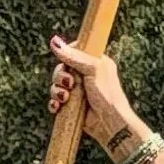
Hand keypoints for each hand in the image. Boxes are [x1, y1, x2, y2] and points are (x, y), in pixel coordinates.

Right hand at [49, 33, 131, 148]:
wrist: (109, 122)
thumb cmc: (107, 93)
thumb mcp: (93, 69)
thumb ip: (74, 56)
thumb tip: (54, 41)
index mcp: (93, 63)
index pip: (73, 52)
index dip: (66, 55)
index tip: (65, 61)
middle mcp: (85, 75)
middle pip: (61, 69)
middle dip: (60, 76)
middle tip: (69, 83)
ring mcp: (77, 91)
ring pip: (56, 85)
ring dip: (57, 91)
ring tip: (65, 98)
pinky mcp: (71, 105)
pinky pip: (55, 101)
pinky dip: (54, 103)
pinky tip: (58, 107)